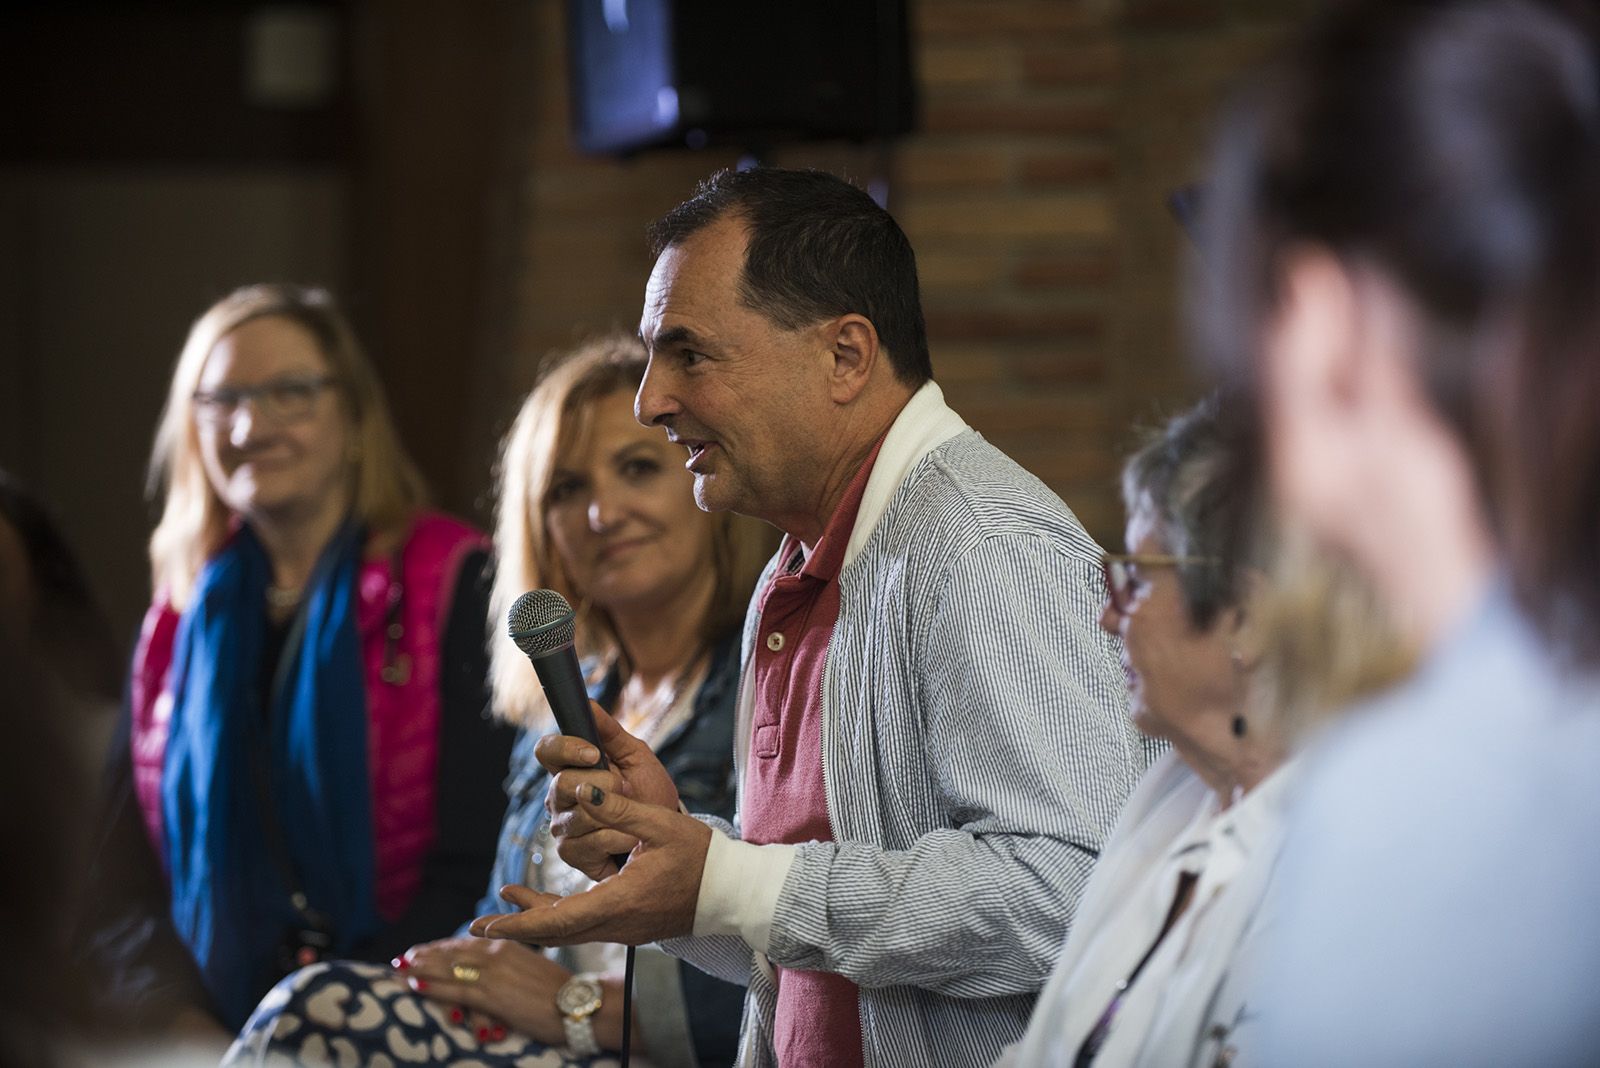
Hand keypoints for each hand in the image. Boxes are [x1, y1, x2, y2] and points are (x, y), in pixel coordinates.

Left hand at [397, 936, 568, 1046]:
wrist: (576, 1003)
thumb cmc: (557, 991)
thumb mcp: (530, 969)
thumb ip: (508, 965)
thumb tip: (490, 972)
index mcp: (508, 946)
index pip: (466, 944)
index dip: (441, 947)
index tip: (423, 950)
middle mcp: (497, 954)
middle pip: (452, 953)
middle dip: (425, 955)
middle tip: (402, 957)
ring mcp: (493, 974)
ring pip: (449, 968)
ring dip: (421, 968)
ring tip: (399, 968)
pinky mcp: (491, 996)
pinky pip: (456, 989)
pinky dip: (434, 986)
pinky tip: (416, 984)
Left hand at [470, 785, 710, 946]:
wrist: (734, 891)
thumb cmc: (703, 857)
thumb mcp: (662, 825)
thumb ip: (619, 809)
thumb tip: (582, 793)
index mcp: (622, 900)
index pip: (559, 919)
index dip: (521, 922)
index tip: (490, 923)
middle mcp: (618, 924)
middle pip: (556, 933)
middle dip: (516, 928)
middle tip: (478, 925)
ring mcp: (625, 930)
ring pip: (569, 932)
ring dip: (535, 921)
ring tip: (505, 906)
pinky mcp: (631, 926)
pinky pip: (585, 927)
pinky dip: (559, 918)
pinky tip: (545, 905)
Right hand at [539, 703, 681, 878]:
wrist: (666, 831)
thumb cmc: (649, 790)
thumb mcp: (637, 756)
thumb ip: (611, 731)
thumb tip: (589, 703)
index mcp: (570, 768)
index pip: (546, 751)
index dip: (566, 749)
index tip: (594, 753)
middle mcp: (559, 797)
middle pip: (559, 785)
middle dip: (601, 784)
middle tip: (626, 786)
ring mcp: (563, 826)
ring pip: (575, 816)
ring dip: (613, 812)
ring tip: (633, 812)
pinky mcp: (572, 854)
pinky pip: (586, 844)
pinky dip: (615, 838)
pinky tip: (628, 836)